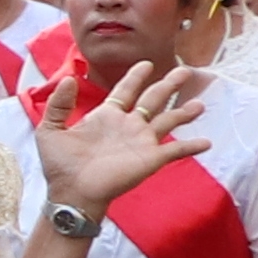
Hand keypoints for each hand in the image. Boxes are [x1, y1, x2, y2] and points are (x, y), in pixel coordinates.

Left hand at [38, 60, 210, 212]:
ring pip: (168, 120)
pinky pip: (176, 150)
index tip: (146, 63)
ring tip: (201, 103)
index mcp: (106, 116)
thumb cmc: (59, 166)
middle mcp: (128, 126)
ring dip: (185, 112)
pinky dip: (192, 146)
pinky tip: (207, 142)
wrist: (71, 193)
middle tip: (184, 71)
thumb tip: (68, 78)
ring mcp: (142, 142)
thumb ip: (58, 104)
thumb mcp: (50, 130)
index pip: (126, 90)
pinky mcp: (150, 159)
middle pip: (154, 99)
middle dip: (168, 85)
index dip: (136, 76)